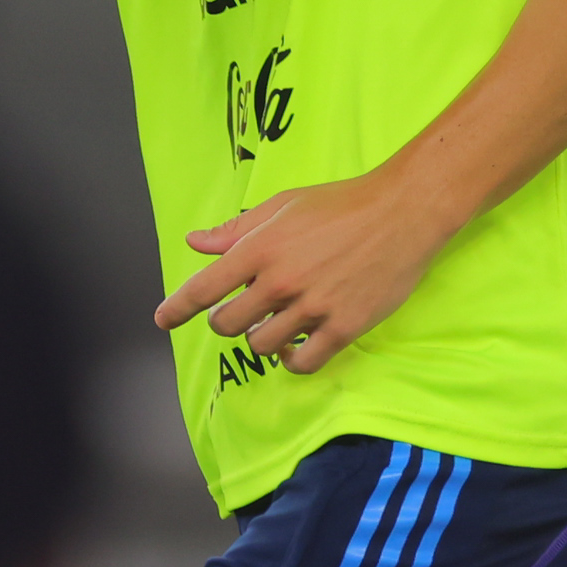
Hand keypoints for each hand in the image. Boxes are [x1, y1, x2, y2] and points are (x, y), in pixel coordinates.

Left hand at [155, 172, 452, 374]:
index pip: (203, 288)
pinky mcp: (344, 326)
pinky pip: (302, 363)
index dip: (176, 309)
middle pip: (227, 325)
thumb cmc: (342, 204)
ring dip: (260, 341)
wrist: (403, 211)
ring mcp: (313, 306)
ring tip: (275, 326)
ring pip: (261, 346)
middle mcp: (281, 281)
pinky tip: (295, 349)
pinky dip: (291, 362)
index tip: (162, 320)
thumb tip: (195, 243)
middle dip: (226, 323)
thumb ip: (237, 230)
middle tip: (242, 314)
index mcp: (261, 248)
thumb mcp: (283, 206)